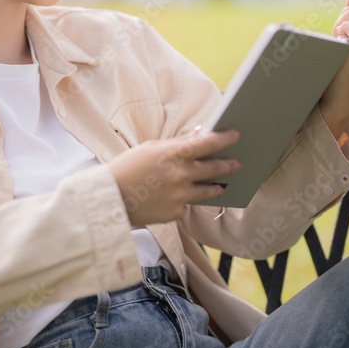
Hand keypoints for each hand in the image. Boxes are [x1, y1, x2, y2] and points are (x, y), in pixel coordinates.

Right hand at [107, 129, 241, 225]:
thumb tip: (200, 134)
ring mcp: (179, 195)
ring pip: (208, 191)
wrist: (110, 197)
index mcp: (173, 154)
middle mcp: (181, 175)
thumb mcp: (151, 148)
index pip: (208, 143)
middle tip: (238, 163)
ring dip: (216, 187)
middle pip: (214, 168)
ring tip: (221, 185)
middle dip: (229, 165)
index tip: (237, 134)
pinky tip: (175, 198)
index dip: (225, 138)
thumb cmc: (128, 167)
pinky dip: (183, 201)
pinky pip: (186, 205)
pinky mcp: (175, 212)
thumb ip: (177, 143)